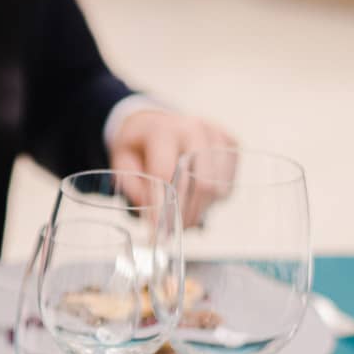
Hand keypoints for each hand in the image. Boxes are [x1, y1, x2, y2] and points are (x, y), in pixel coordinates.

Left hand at [109, 109, 235, 221]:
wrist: (155, 121)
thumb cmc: (137, 144)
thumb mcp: (122, 162)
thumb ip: (133, 186)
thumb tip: (154, 213)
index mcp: (163, 130)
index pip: (166, 174)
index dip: (163, 206)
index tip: (158, 231)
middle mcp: (195, 128)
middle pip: (201, 184)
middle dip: (186, 214)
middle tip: (172, 232)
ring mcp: (217, 135)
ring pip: (217, 188)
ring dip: (199, 211)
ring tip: (180, 216)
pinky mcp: (231, 144)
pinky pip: (227, 184)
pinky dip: (212, 200)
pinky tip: (194, 198)